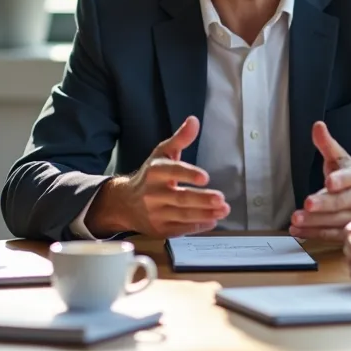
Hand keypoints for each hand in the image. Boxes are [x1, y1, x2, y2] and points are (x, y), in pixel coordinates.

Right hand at [86, 116, 230, 236]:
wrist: (125, 203)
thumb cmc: (150, 176)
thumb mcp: (162, 154)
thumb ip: (180, 139)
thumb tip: (194, 120)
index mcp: (155, 172)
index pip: (172, 172)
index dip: (188, 174)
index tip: (205, 177)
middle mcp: (153, 194)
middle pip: (181, 198)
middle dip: (202, 199)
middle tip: (221, 199)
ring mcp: (155, 214)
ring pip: (183, 216)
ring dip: (206, 214)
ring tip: (224, 210)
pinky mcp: (159, 230)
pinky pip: (181, 230)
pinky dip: (198, 226)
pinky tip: (213, 221)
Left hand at [289, 121, 350, 240]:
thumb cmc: (348, 178)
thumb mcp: (339, 159)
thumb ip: (327, 144)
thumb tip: (318, 125)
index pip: (350, 178)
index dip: (340, 180)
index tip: (329, 182)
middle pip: (341, 203)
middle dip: (324, 204)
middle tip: (307, 203)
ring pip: (334, 221)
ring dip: (314, 222)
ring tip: (296, 220)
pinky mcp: (346, 232)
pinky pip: (329, 235)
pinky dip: (312, 234)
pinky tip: (296, 231)